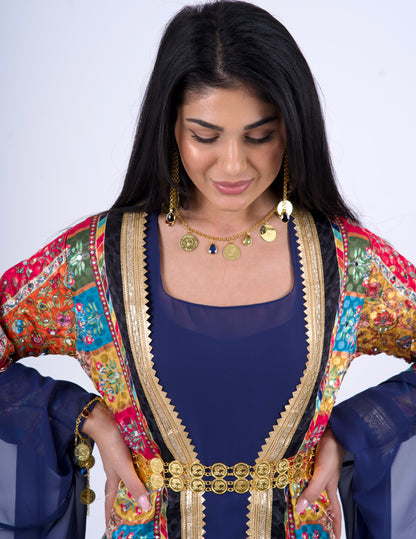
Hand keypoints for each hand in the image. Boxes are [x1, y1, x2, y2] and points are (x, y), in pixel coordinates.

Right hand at [82, 403, 150, 526]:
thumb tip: (145, 506)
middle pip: (123, 493)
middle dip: (129, 505)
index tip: (112, 534)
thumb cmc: (111, 444)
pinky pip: (136, 465)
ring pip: (131, 479)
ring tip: (150, 494)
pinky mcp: (127, 451)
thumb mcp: (124, 467)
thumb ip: (134, 485)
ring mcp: (122, 461)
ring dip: (139, 486)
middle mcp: (117, 473)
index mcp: (113, 481)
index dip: (112, 520)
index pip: (111, 506)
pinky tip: (151, 469)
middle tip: (140, 515)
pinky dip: (142, 470)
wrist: (105, 419)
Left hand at [296, 426, 345, 538]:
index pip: (335, 514)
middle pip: (318, 503)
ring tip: (291, 508)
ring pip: (308, 490)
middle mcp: (323, 483)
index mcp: (330, 489)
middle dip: (314, 515)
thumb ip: (312, 491)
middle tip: (304, 527)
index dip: (336, 528)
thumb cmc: (332, 451)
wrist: (331, 429)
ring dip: (301, 497)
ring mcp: (316, 473)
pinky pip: (302, 476)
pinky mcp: (309, 463)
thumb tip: (301, 508)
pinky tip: (287, 483)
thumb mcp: (322, 474)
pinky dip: (296, 481)